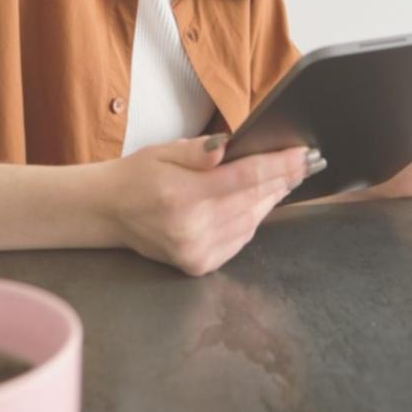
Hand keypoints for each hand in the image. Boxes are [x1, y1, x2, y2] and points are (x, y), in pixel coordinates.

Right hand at [106, 134, 320, 275]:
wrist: (108, 213)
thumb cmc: (137, 176)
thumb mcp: (162, 151)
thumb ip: (197, 150)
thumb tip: (228, 146)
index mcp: (182, 196)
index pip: (245, 178)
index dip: (279, 165)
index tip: (303, 154)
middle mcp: (192, 228)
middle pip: (254, 200)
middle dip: (283, 180)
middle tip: (304, 162)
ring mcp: (197, 251)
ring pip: (252, 221)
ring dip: (271, 198)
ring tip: (284, 178)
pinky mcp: (199, 265)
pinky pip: (241, 238)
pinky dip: (253, 218)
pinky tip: (257, 203)